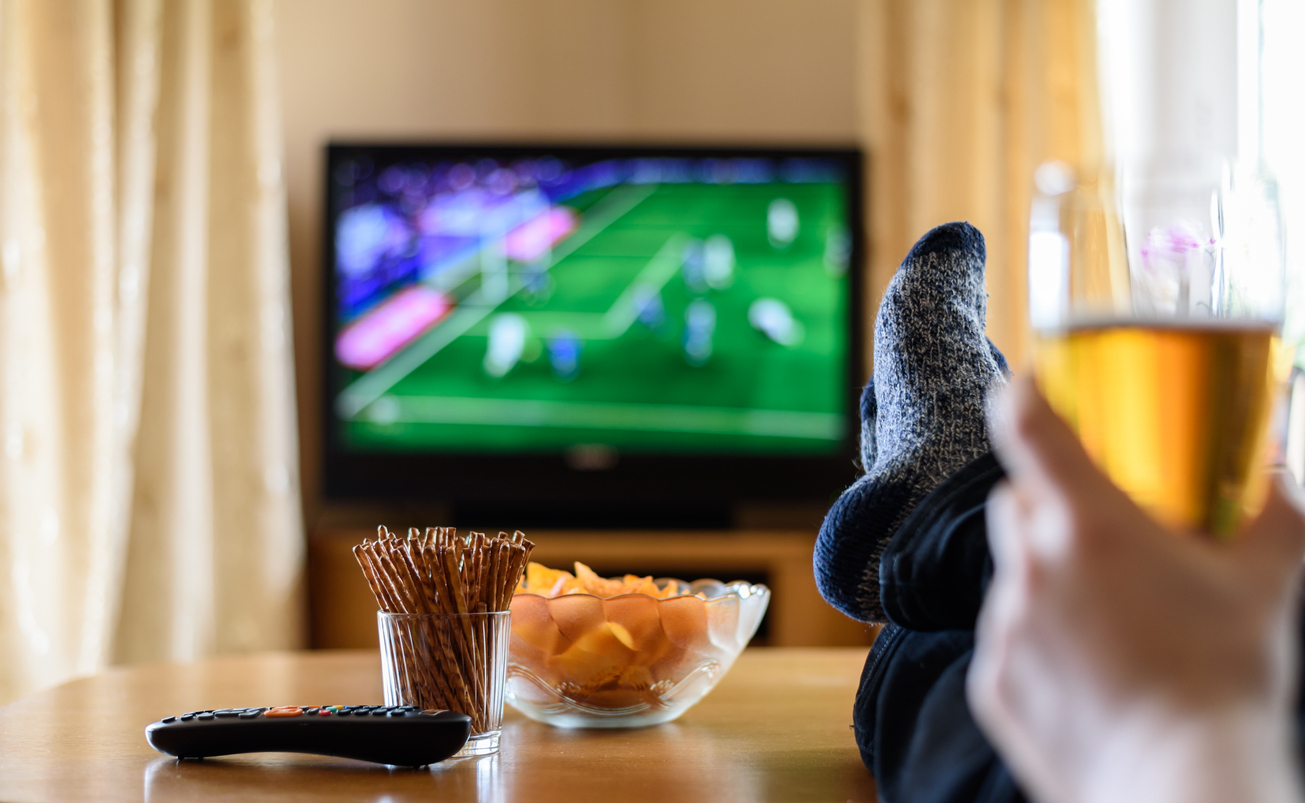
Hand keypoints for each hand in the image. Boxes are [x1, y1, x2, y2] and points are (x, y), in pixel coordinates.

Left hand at [968, 377, 1304, 802]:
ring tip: (1113, 620)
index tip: (1028, 385)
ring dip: (1048, 578)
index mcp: (1089, 527)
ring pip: (1012, 575)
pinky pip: (1007, 639)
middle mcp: (1031, 568)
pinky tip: (1093, 672)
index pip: (1028, 427)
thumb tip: (1286, 462)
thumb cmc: (1226, 681)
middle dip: (1049, 505)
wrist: (1181, 786)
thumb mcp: (1265, 584)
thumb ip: (1276, 509)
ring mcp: (1005, 627)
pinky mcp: (992, 681)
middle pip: (1017, 503)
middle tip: (1104, 532)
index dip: (1023, 395)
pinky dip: (1037, 640)